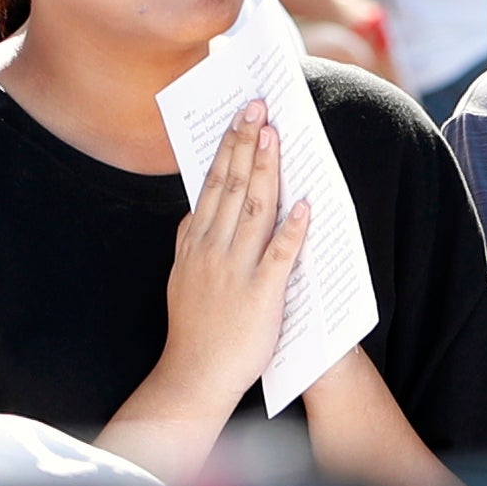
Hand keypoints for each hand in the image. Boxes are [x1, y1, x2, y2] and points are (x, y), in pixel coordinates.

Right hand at [163, 101, 303, 407]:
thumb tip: (195, 211)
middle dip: (247, 142)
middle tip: (259, 107)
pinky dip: (293, 228)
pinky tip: (305, 203)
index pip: (212, 185)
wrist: (195, 378)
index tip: (241, 118)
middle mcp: (213, 250)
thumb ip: (189, 243)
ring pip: (254, 209)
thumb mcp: (181, 278)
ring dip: (265, 169)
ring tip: (275, 135)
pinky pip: (280, 255)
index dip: (229, 148)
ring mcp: (237, 271)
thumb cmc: (195, 330)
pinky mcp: (262, 295)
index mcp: (195, 244)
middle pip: (232, 186)